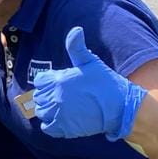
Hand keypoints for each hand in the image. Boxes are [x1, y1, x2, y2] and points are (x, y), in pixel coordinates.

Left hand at [32, 26, 145, 141]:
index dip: (47, 82)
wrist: (120, 107)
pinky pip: (47, 128)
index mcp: (58, 80)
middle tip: (63, 97)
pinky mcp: (64, 128)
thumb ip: (77, 47)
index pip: (39, 81)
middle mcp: (55, 97)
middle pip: (38, 97)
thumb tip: (76, 30)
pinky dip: (51, 125)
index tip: (58, 84)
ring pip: (41, 112)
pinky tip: (63, 120)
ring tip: (62, 108)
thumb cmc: (106, 83)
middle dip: (47, 96)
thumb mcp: (91, 62)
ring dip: (49, 110)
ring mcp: (58, 114)